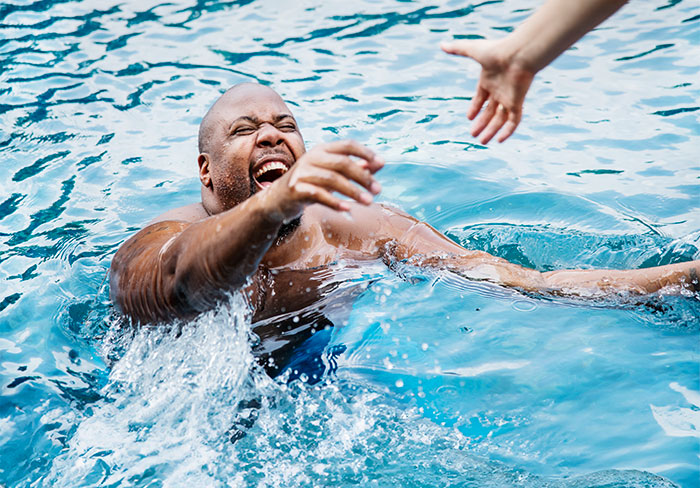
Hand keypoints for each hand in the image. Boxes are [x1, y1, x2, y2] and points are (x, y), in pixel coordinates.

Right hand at [267, 140, 383, 219]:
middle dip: (363, 176)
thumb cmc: (310, 184)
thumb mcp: (332, 174)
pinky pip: (318, 194)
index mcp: (322, 150)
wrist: (277, 199)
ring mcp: (302, 172)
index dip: (365, 152)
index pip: (347, 145)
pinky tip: (347, 208)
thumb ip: (355, 168)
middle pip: (342, 163)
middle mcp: (312, 157)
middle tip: (378, 190)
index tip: (381, 163)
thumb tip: (380, 163)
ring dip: (353, 191)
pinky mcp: (296, 189)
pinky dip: (334, 201)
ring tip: (369, 202)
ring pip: (332, 179)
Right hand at [441, 38, 534, 143]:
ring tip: (482, 142)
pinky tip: (499, 140)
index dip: (475, 107)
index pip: (481, 98)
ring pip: (500, 119)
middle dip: (482, 123)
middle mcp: (499, 90)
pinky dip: (507, 131)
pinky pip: (513, 121)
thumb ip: (458, 49)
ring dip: (491, 130)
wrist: (518, 53)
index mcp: (489, 80)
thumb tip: (441, 44)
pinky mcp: (517, 103)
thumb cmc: (497, 50)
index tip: (469, 118)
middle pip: (490, 111)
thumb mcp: (473, 50)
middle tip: (473, 135)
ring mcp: (509, 97)